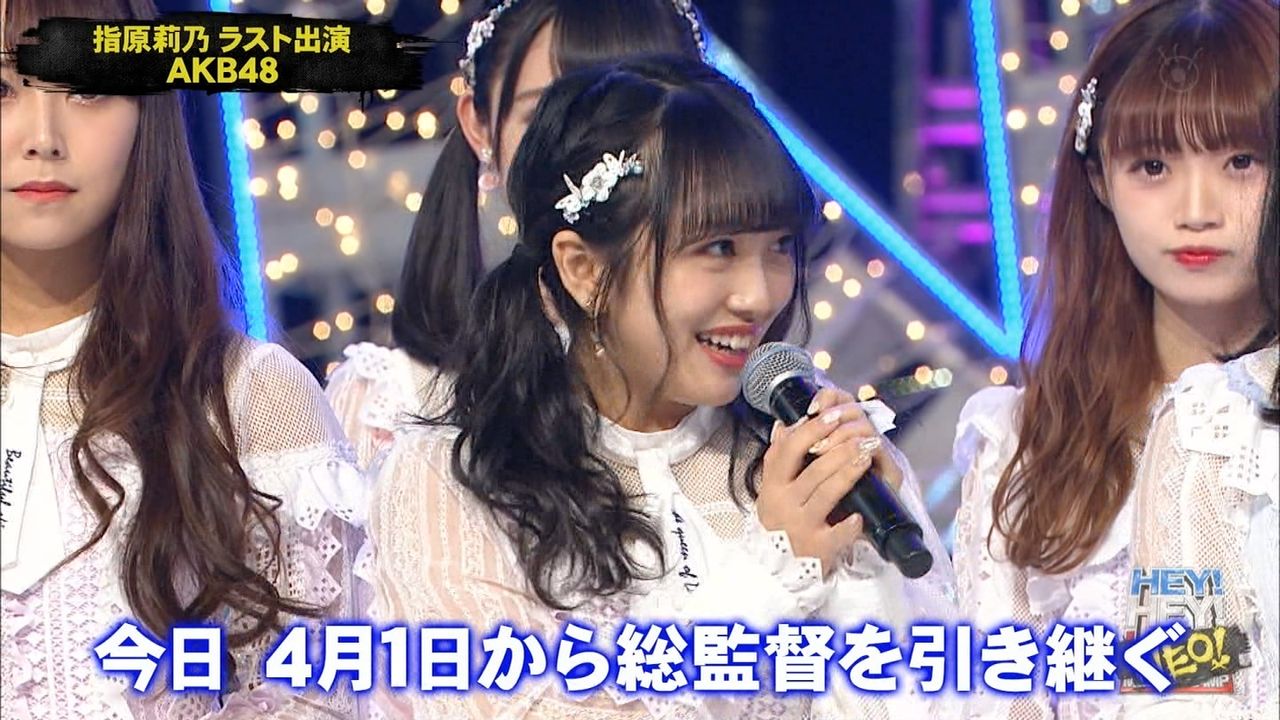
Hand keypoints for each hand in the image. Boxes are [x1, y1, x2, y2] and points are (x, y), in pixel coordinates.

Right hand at [755, 387, 900, 576]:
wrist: (775, 568)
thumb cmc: (779, 520)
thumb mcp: (771, 489)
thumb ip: (777, 458)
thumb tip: (783, 425)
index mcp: (773, 485)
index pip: (789, 450)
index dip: (811, 431)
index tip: (832, 415)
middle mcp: (784, 503)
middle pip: (813, 469)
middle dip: (840, 449)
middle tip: (863, 436)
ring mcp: (800, 525)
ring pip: (826, 494)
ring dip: (848, 473)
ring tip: (867, 456)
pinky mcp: (816, 548)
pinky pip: (835, 534)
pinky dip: (848, 525)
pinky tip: (859, 514)